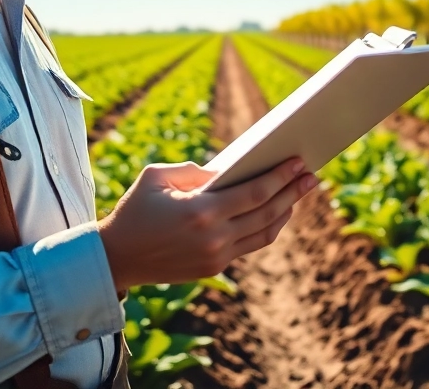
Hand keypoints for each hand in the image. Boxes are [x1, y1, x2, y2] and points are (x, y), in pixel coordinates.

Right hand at [97, 157, 316, 290]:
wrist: (117, 257)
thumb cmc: (135, 210)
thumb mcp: (157, 177)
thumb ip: (194, 171)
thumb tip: (227, 170)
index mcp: (201, 211)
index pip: (255, 192)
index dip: (281, 177)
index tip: (298, 163)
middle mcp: (214, 237)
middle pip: (267, 212)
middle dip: (293, 192)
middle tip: (311, 176)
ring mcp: (216, 256)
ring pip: (264, 233)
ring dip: (286, 212)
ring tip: (299, 193)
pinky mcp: (214, 267)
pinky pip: (251, 245)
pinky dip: (268, 228)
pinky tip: (276, 213)